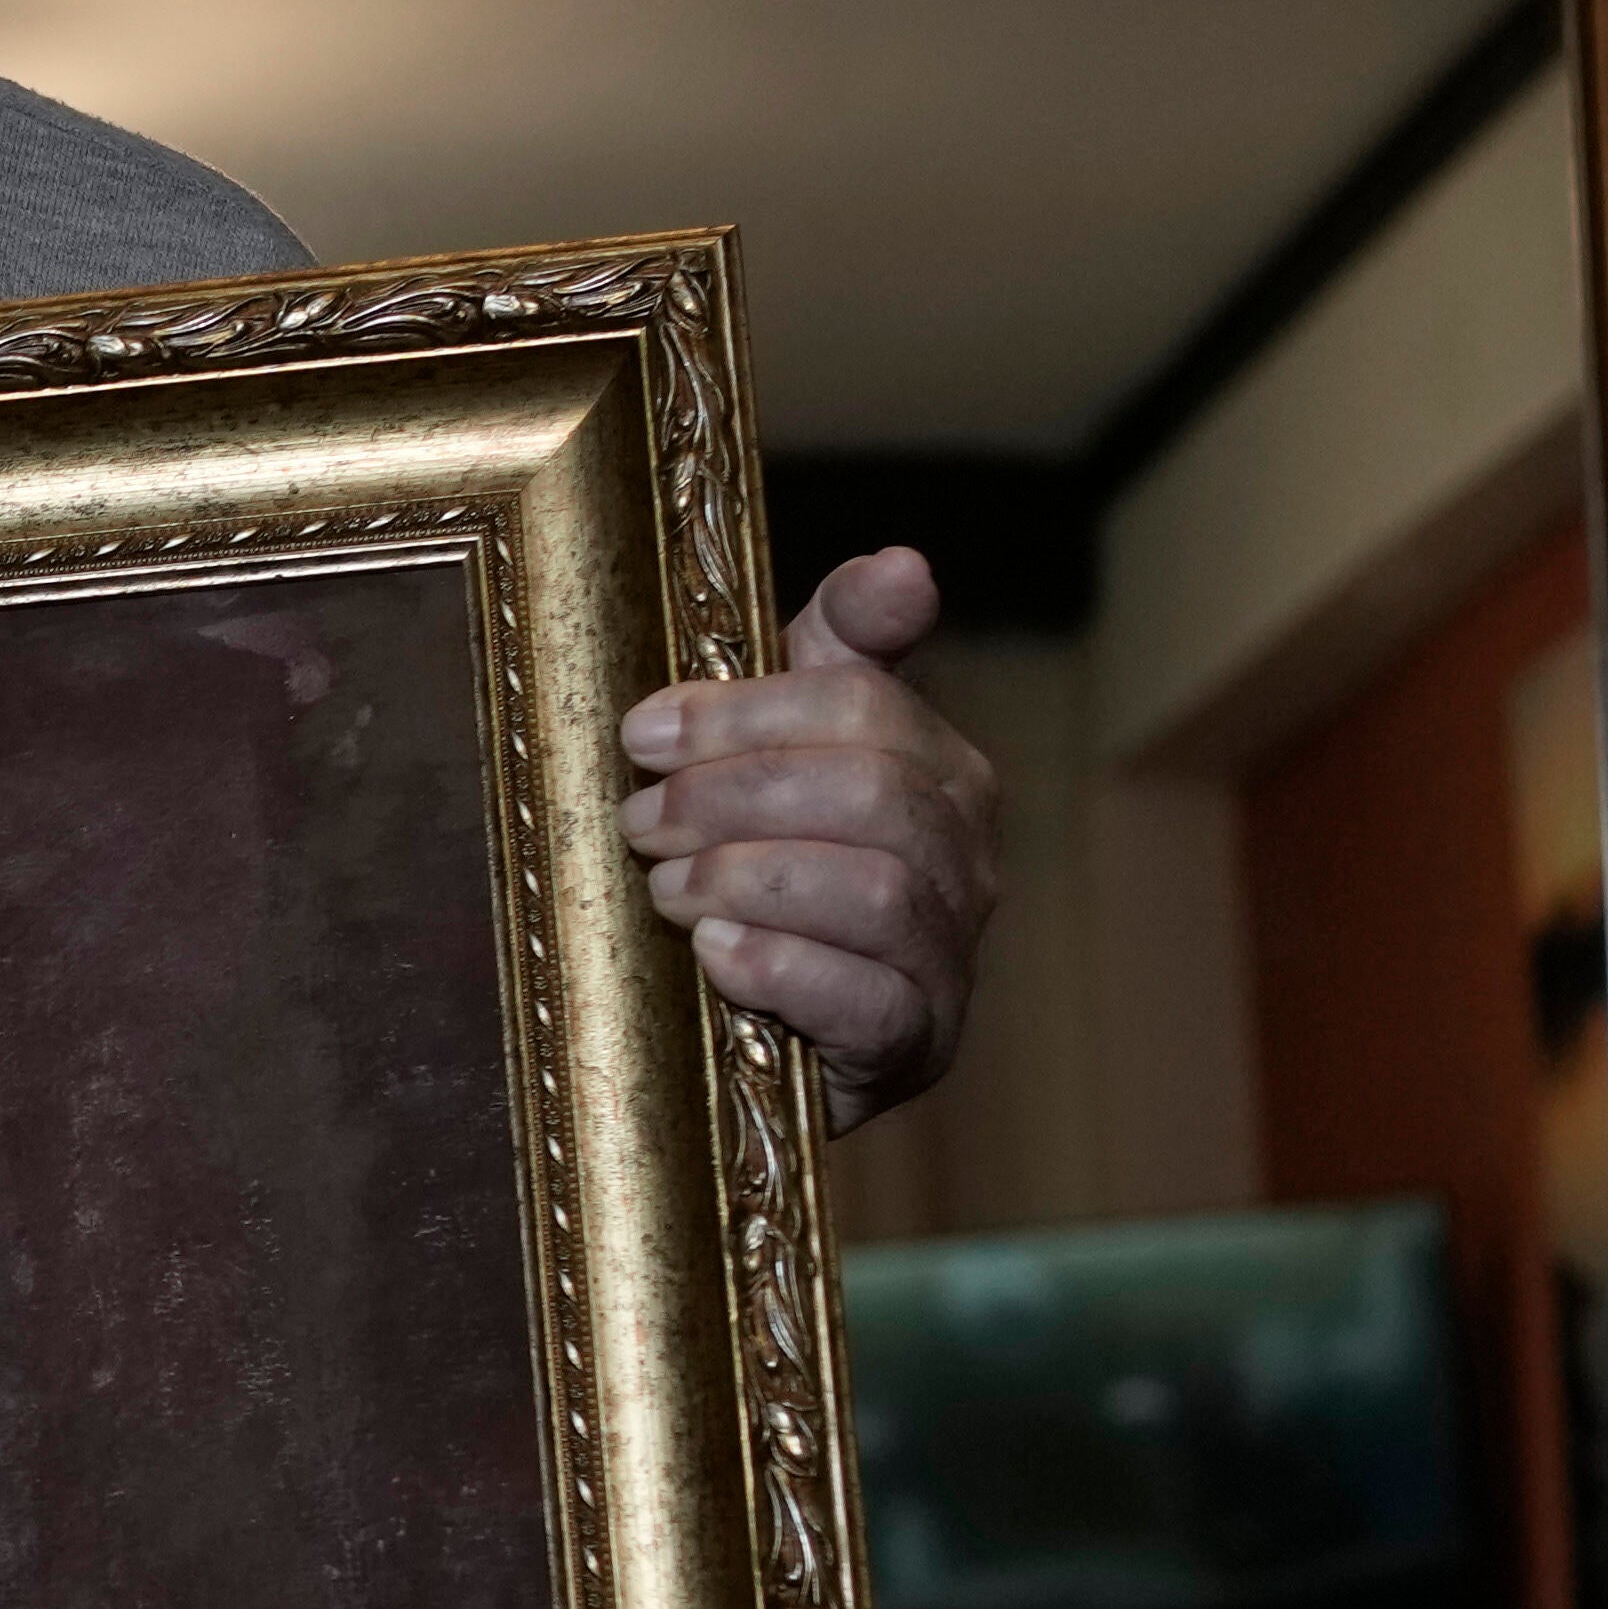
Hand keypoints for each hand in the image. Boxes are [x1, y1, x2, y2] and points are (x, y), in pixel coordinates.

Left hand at [621, 546, 1000, 1129]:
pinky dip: (782, 968)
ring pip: (875, 889)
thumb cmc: (770, 870)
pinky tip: (716, 957)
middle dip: (733, 796)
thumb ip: (832, 653)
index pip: (863, 702)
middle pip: (870, 788)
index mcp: (939, 765)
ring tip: (669, 889)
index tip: (642, 734)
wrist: (772, 1033)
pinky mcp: (917, 1045)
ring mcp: (951, 954)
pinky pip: (868, 999)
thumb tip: (907, 563)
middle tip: (641, 821)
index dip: (743, 713)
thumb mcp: (786, 750)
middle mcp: (967, 855)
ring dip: (749, 880)